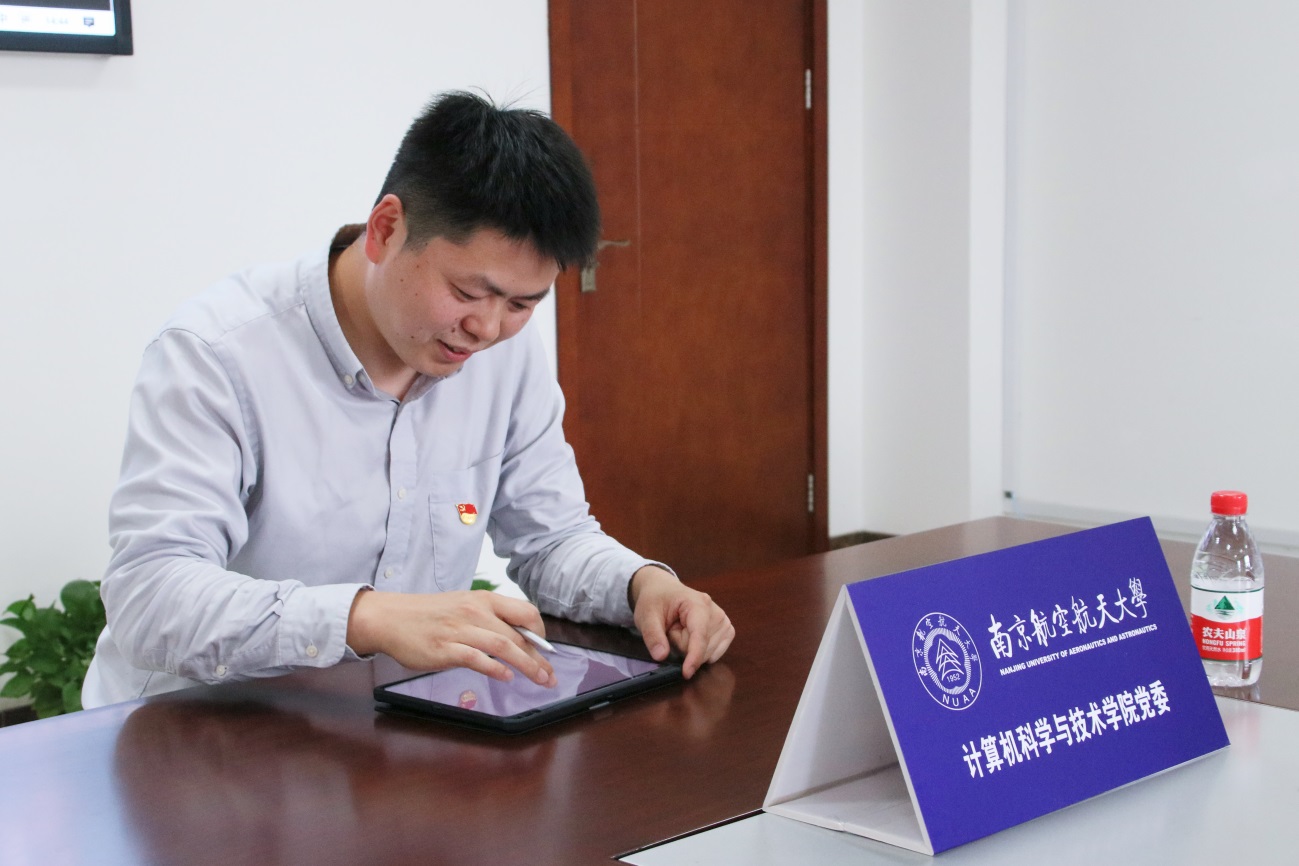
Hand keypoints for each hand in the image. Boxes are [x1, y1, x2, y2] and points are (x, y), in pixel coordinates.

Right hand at [346, 590, 556, 686]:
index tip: (545, 650)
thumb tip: (517, 639)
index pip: (526, 612)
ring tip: (539, 679)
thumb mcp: (464, 606)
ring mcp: (461, 630)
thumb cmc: (429, 615)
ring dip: (526, 665)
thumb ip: (489, 619)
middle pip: (518, 635)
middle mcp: (476, 612)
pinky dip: (495, 669)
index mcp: (484, 600)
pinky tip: (506, 677)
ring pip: (504, 647)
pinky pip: (477, 659)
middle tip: (550, 675)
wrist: (391, 617)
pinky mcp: (446, 649)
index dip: (540, 633)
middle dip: (539, 658)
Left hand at [629, 566, 733, 678]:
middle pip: (702, 647)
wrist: (663, 590)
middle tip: (672, 629)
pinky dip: (701, 650)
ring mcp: (722, 620)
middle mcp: (715, 611)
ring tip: (680, 631)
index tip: (686, 673)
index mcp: (697, 603)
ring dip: (691, 648)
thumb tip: (661, 656)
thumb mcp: (646, 616)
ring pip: (709, 652)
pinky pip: (716, 652)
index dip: (694, 656)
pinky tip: (691, 638)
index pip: (700, 635)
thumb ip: (653, 635)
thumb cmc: (655, 600)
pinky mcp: (725, 629)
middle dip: (683, 646)